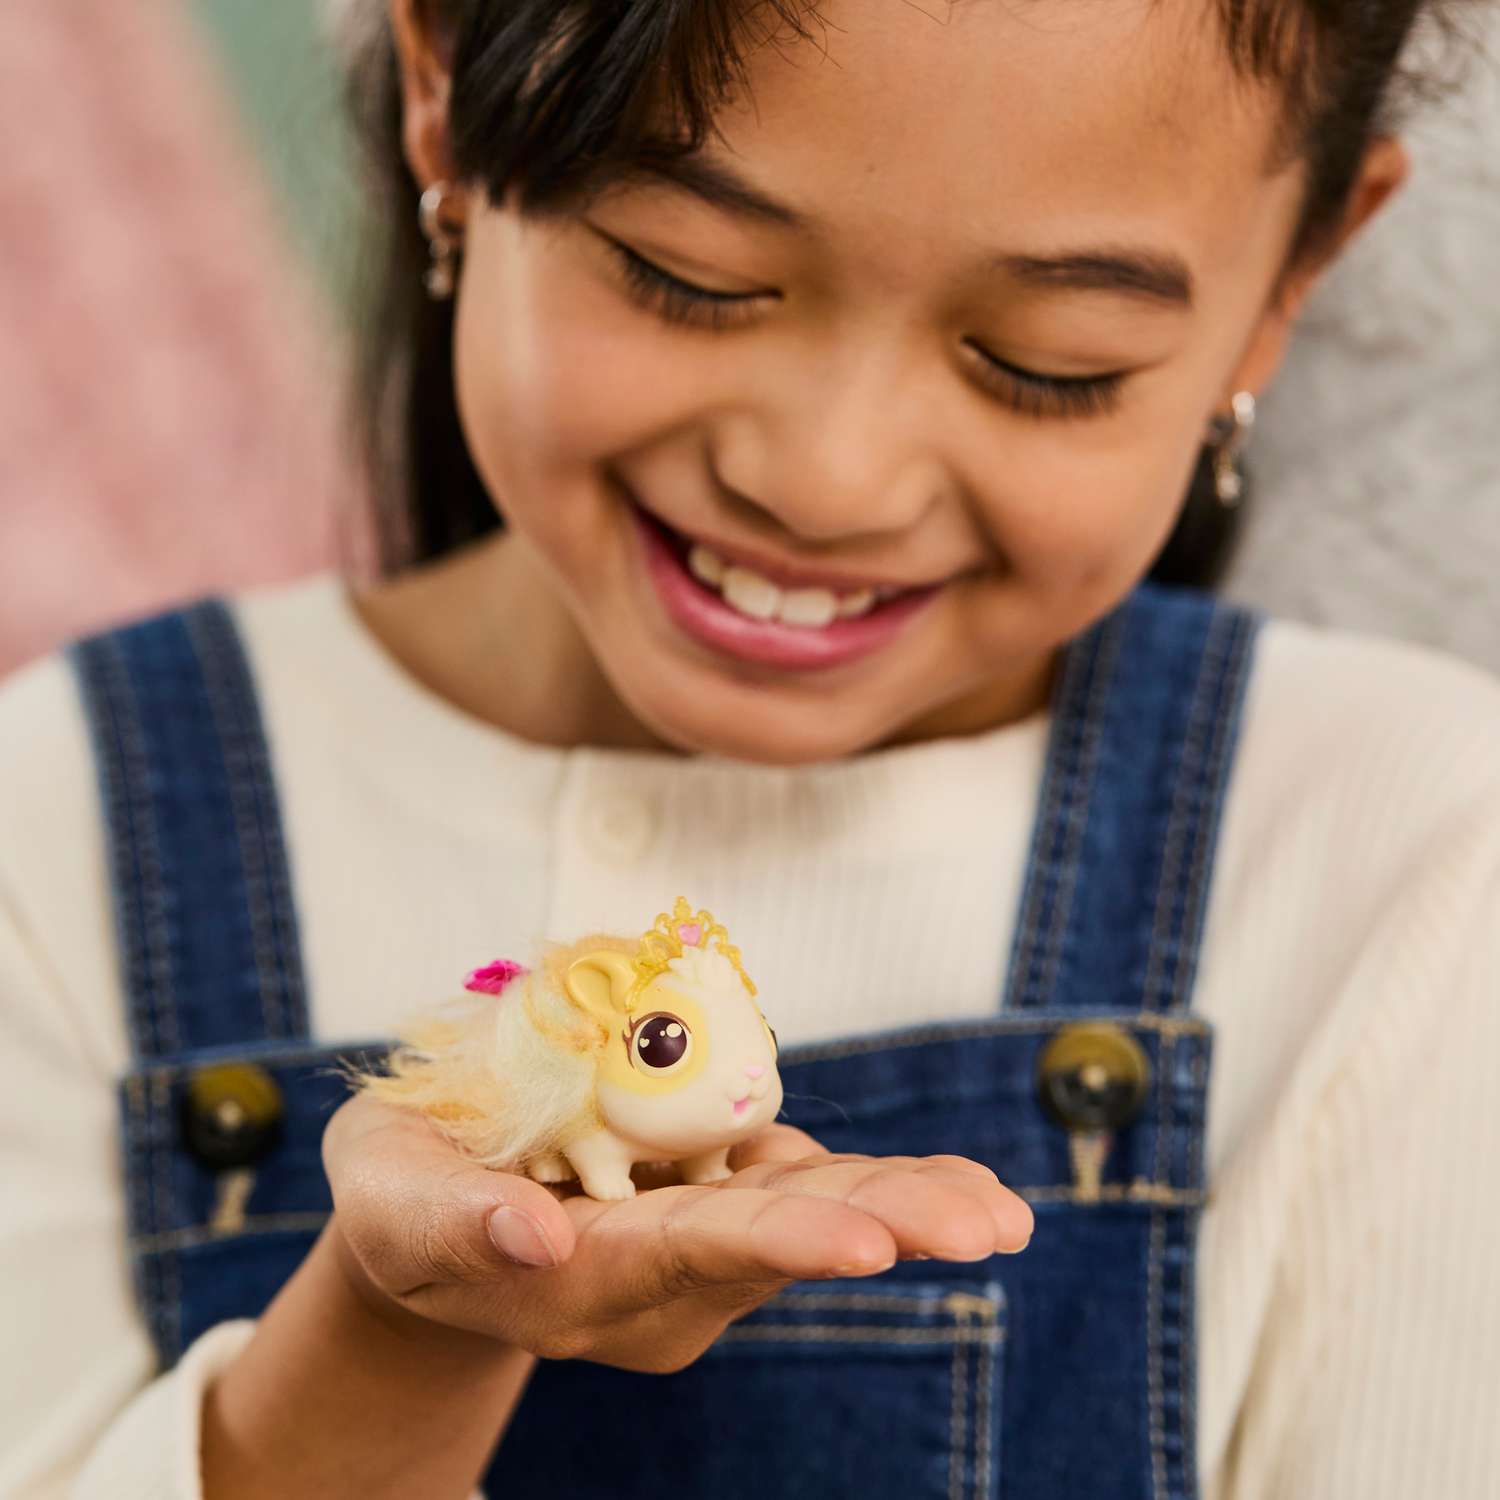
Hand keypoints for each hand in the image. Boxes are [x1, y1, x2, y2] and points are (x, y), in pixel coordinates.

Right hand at [322, 1091, 1033, 1374]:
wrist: (433, 1216)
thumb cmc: (399, 1199)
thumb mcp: (393, 1200)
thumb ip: (455, 1222)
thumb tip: (536, 1237)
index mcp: (575, 1281)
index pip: (682, 1258)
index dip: (771, 1243)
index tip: (860, 1244)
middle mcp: (653, 1282)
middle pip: (775, 1250)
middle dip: (880, 1230)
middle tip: (988, 1226)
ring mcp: (694, 1248)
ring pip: (810, 1225)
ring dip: (907, 1211)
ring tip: (1003, 1211)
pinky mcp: (715, 1206)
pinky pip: (809, 1196)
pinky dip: (884, 1186)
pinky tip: (963, 1185)